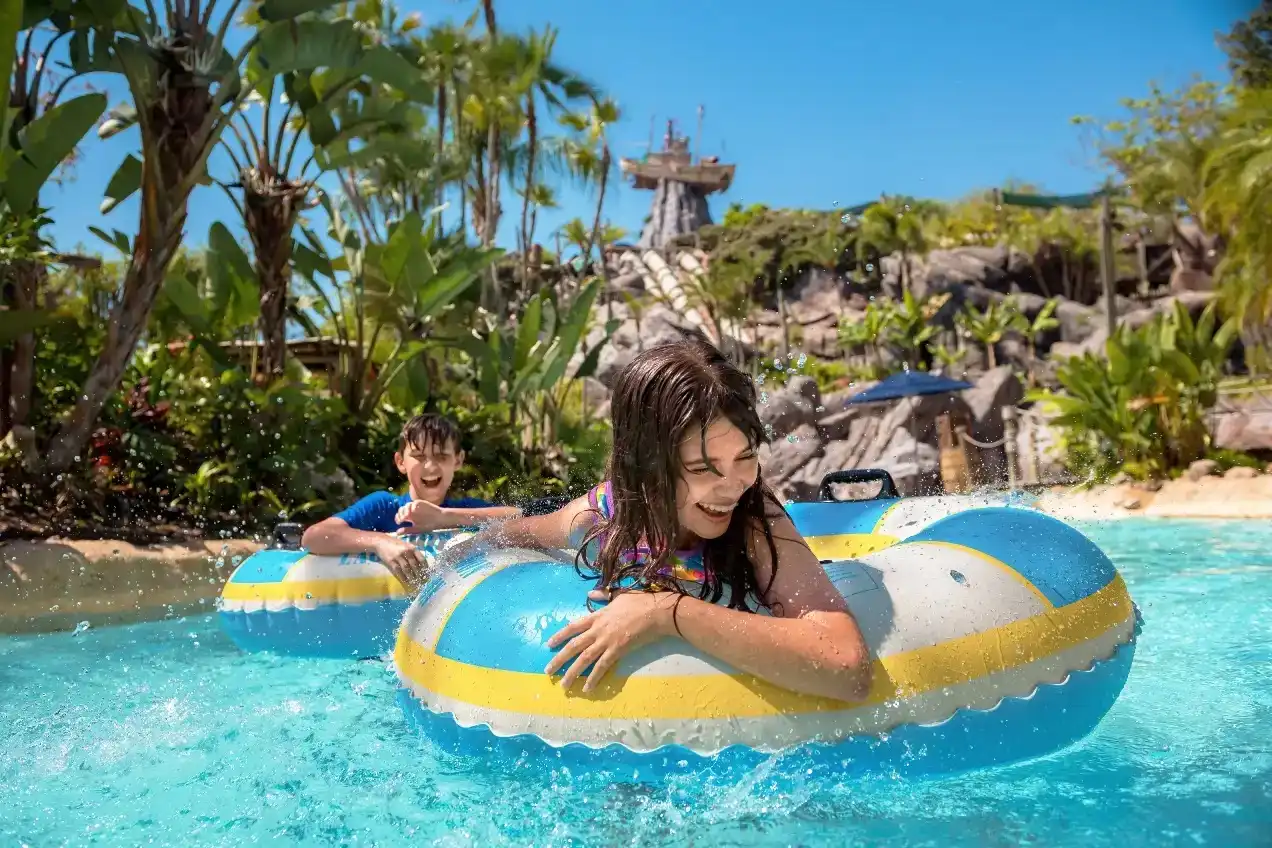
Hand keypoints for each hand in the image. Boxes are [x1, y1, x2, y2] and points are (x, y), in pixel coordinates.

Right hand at [373, 534, 428, 588]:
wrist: (380, 541)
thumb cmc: (395, 543)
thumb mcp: (406, 545)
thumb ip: (413, 552)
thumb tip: (421, 564)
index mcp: (412, 547)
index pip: (421, 559)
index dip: (425, 568)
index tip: (427, 574)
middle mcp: (406, 552)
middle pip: (415, 565)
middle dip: (419, 574)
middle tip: (422, 581)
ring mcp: (398, 557)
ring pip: (407, 569)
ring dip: (412, 577)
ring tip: (415, 583)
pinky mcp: (391, 562)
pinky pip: (398, 571)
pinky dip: (403, 577)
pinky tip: (406, 581)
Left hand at [394, 499, 454, 532]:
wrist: (439, 520)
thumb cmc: (429, 525)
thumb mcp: (417, 529)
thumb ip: (407, 530)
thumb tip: (397, 533)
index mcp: (409, 517)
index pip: (400, 515)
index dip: (398, 518)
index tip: (399, 522)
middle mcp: (411, 511)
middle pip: (401, 509)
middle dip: (400, 514)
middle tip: (402, 519)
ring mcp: (416, 507)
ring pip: (407, 505)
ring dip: (405, 510)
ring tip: (406, 516)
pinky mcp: (421, 503)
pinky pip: (414, 503)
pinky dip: (412, 506)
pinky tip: (413, 511)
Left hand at [544, 591, 678, 691]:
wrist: (655, 612)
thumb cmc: (639, 602)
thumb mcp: (618, 594)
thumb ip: (603, 595)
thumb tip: (590, 592)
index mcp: (597, 616)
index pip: (573, 626)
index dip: (560, 635)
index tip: (549, 645)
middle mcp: (598, 629)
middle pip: (574, 645)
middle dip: (559, 659)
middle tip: (548, 670)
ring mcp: (607, 641)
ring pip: (584, 659)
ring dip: (572, 672)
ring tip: (563, 684)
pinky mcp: (617, 651)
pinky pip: (602, 667)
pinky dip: (593, 678)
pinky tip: (586, 688)